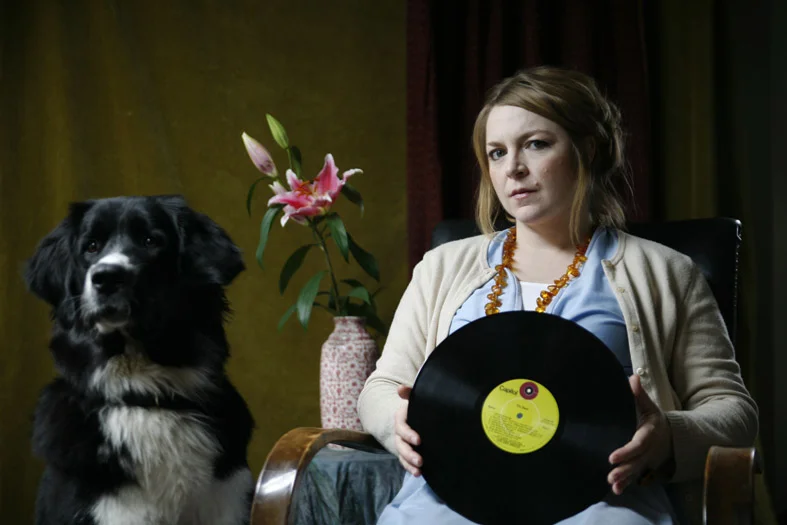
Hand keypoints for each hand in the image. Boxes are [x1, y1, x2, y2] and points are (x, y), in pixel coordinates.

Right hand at [394, 384, 422, 475]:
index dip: (408, 434)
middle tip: (420, 460)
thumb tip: (400, 389)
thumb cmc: (421, 405)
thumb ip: (410, 393)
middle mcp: (399, 431)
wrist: (424, 414)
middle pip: (400, 443)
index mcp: (401, 417)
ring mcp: (402, 442)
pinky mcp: (407, 451)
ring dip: (409, 462)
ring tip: (419, 468)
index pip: (401, 426)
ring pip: (401, 454)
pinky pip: (405, 461)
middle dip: (409, 452)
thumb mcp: (417, 398)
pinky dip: (410, 468)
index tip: (419, 441)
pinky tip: (418, 473)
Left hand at [607, 374, 672, 494]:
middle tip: (610, 476)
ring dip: (624, 479)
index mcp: (649, 433)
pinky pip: (635, 477)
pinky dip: (627, 484)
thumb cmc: (654, 418)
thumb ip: (639, 393)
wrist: (671, 435)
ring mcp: (646, 460)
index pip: (637, 445)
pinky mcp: (642, 466)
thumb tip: (633, 377)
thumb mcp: (649, 405)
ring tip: (612, 484)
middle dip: (623, 470)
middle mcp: (649, 450)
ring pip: (635, 472)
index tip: (612, 457)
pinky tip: (615, 490)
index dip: (626, 452)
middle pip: (636, 462)